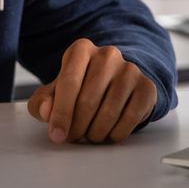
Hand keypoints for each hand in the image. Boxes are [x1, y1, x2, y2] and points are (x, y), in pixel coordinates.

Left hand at [27, 38, 156, 143]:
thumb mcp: (56, 92)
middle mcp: (108, 55)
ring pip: (109, 112)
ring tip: (90, 134)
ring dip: (96, 133)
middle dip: (77, 127)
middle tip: (73, 137)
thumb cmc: (81, 87)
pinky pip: (131, 118)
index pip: (69, 83)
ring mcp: (130, 70)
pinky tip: (109, 133)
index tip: (57, 135)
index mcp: (81, 49)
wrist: (116, 81)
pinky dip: (116, 133)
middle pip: (88, 101)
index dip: (61, 114)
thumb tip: (45, 111)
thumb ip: (42, 102)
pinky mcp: (147, 87)